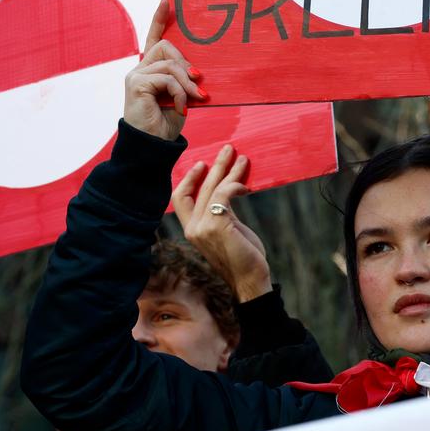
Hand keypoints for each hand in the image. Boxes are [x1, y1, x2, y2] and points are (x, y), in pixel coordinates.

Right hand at [124, 0, 207, 140]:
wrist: (153, 146)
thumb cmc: (166, 124)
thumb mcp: (180, 96)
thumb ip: (183, 79)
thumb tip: (197, 71)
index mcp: (149, 70)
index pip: (152, 39)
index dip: (158, 20)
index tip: (166, 2)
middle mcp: (139, 69)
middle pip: (165, 46)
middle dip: (185, 63)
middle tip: (199, 82)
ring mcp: (135, 76)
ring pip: (169, 63)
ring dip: (187, 83)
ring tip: (195, 99)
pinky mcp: (136, 84)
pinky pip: (167, 78)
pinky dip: (179, 93)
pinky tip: (181, 108)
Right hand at [172, 146, 272, 301]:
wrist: (250, 280)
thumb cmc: (242, 256)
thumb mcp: (228, 230)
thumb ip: (222, 212)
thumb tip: (227, 189)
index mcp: (191, 229)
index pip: (179, 198)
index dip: (189, 178)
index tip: (202, 164)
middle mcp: (192, 228)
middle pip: (199, 187)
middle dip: (215, 165)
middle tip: (228, 149)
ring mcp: (202, 227)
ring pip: (212, 188)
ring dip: (228, 170)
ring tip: (242, 159)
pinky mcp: (217, 225)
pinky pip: (223, 194)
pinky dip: (235, 185)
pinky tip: (245, 186)